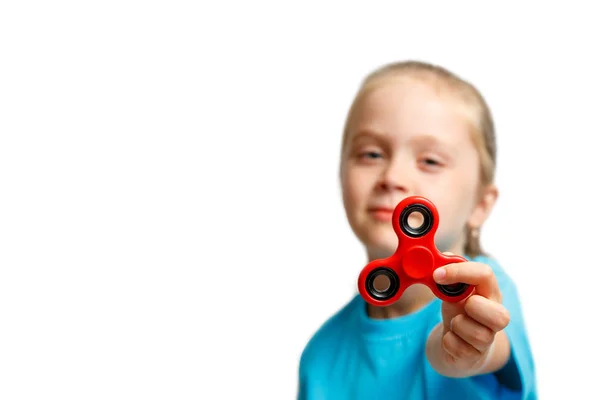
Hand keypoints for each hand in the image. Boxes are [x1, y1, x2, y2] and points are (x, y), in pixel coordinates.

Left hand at [428, 260, 510, 375]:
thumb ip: (451, 274)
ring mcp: (488, 339)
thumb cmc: (458, 311)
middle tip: (462, 305)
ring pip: (479, 335)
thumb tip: (444, 256)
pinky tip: (451, 337)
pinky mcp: (475, 357)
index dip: (460, 272)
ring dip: (457, 325)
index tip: (437, 274)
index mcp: (489, 292)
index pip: (486, 275)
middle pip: (501, 316)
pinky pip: (459, 349)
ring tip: (454, 322)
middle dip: (474, 308)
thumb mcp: (453, 291)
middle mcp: (496, 316)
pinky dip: (448, 341)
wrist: (458, 343)